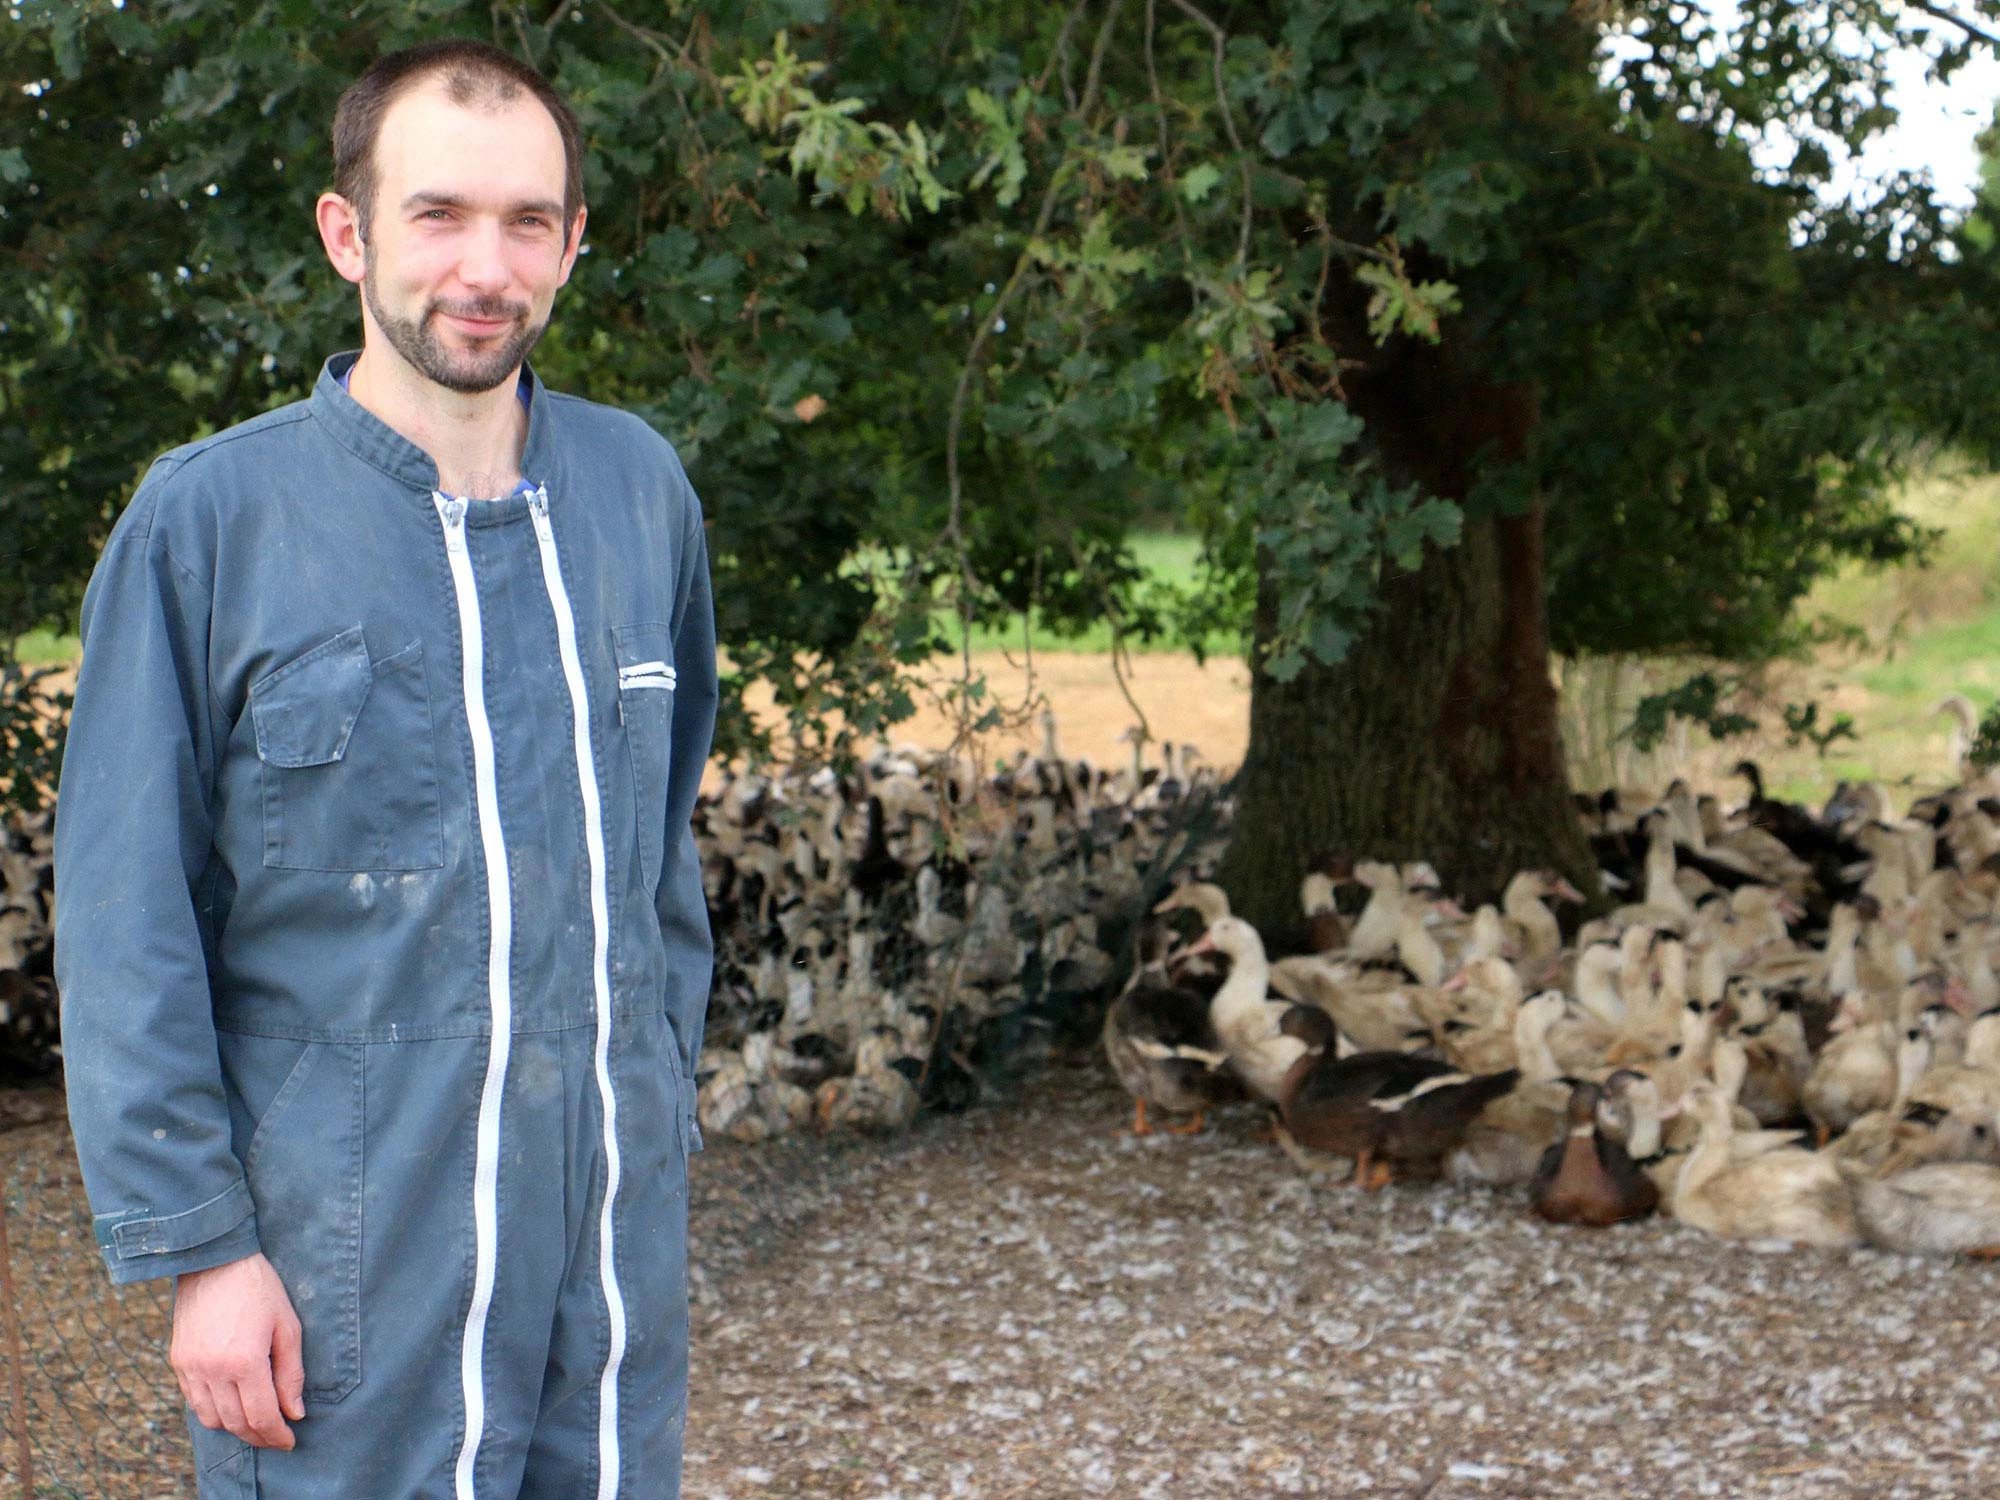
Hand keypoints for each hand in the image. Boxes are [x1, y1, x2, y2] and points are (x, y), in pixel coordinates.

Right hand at [171, 1253, 305, 1449]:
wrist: (215, 1261)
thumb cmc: (259, 1289)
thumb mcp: (287, 1326)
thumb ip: (291, 1373)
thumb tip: (295, 1412)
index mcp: (244, 1361)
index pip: (261, 1416)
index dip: (277, 1434)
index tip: (289, 1441)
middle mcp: (212, 1370)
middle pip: (235, 1423)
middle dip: (258, 1436)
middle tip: (276, 1438)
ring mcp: (190, 1368)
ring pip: (211, 1419)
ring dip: (234, 1427)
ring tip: (255, 1423)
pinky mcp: (178, 1362)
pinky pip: (194, 1401)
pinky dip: (213, 1412)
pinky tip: (231, 1405)